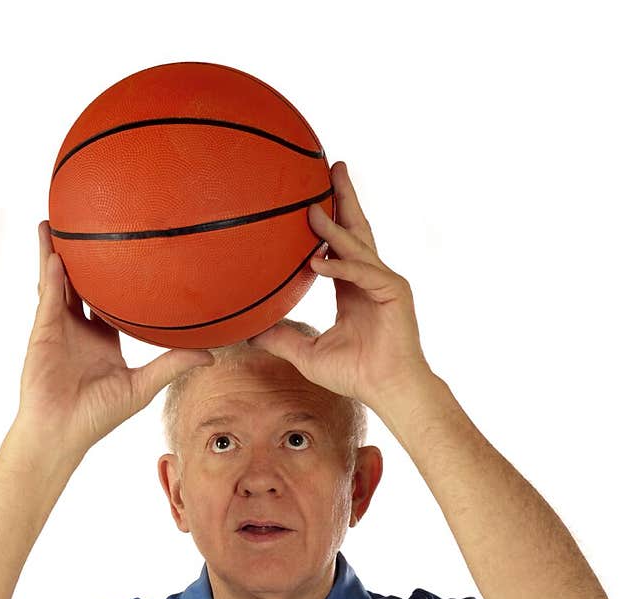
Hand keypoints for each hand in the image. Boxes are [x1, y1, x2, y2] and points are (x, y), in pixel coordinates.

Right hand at [16, 221, 212, 459]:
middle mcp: (78, 328)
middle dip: (79, 254)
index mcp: (101, 338)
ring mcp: (57, 328)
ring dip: (51, 253)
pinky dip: (51, 279)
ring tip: (51, 221)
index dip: (116, 276)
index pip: (109, 300)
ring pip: (55, 283)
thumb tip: (212, 355)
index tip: (128, 250)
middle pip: (78, 282)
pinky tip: (55, 257)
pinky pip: (47, 300)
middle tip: (87, 221)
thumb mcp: (143, 385)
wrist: (63, 433)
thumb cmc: (98, 415)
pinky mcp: (42, 334)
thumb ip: (173, 365)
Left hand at [247, 162, 433, 414]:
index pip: (340, 244)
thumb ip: (281, 339)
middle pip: (356, 228)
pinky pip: (361, 272)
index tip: (311, 196)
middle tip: (331, 165)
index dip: (328, 220)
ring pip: (357, 245)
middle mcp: (370, 277)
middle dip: (344, 196)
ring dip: (334, 226)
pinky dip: (339, 266)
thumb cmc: (354, 375)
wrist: (387, 390)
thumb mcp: (307, 354)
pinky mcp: (394, 292)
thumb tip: (248, 334)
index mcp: (353, 286)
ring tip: (312, 207)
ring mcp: (384, 281)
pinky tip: (316, 261)